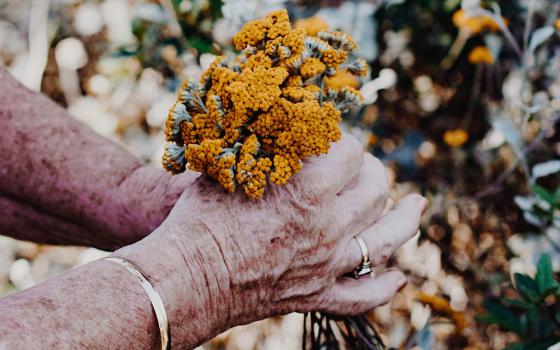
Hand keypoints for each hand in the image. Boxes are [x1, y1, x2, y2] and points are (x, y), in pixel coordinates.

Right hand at [115, 133, 425, 347]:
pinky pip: (364, 295)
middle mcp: (328, 227)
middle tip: (362, 166)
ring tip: (418, 206)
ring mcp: (328, 265)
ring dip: (406, 219)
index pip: (350, 151)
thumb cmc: (200, 219)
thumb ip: (266, 148)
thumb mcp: (233, 169)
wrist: (185, 278)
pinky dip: (386, 285)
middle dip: (373, 169)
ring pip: (387, 239)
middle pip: (376, 189)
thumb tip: (283, 123)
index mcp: (308, 190)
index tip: (333, 139)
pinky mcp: (317, 296)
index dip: (344, 139)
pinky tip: (400, 276)